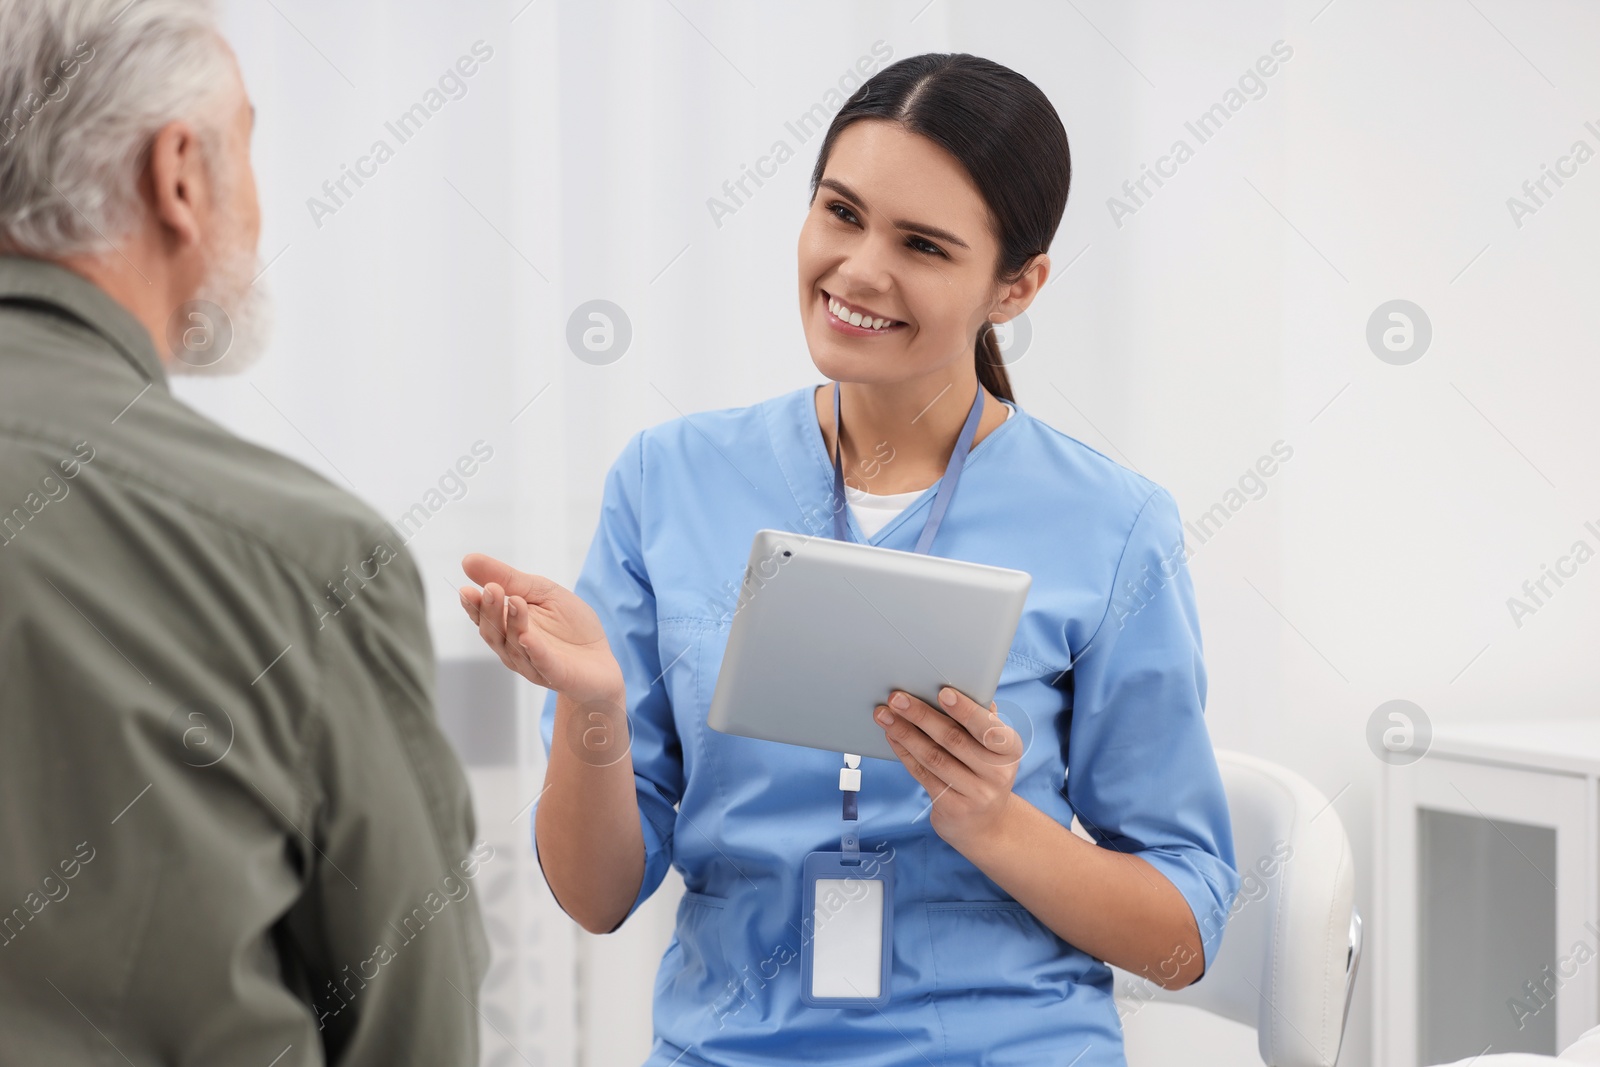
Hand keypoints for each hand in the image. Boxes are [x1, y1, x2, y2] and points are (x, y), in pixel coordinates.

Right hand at [459, 553, 623, 705]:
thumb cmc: (570, 624)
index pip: (484, 617)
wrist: (602, 659)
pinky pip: (543, 663)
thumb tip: (467, 560)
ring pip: (516, 647)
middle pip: (495, 632)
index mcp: (508, 628)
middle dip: (491, 611)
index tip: (466, 590)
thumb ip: (508, 578)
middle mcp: (515, 649)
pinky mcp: (558, 674)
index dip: (474, 605)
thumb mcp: (541, 591)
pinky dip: (534, 651)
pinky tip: (527, 637)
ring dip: (514, 624)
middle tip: (491, 590)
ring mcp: (534, 664)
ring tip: (515, 601)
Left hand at [875, 687, 1022, 848]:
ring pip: (932, 757)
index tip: (942, 692)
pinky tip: (891, 735)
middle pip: (953, 740)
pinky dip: (904, 751)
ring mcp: (975, 794)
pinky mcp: (951, 807)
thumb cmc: (985, 769)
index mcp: (1010, 750)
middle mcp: (997, 774)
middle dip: (921, 715)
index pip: (988, 728)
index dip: (965, 710)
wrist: (986, 823)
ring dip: (904, 732)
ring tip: (884, 714)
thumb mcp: (994, 746)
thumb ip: (982, 718)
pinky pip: (922, 773)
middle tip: (897, 697)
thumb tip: (965, 687)